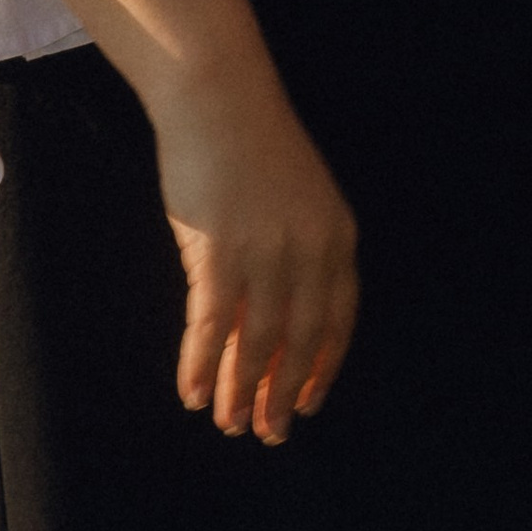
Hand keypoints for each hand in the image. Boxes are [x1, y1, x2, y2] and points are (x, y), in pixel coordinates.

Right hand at [151, 73, 360, 444]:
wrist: (217, 98)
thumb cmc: (250, 145)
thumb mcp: (299, 199)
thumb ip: (301, 249)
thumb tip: (284, 310)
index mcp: (337, 238)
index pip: (338, 321)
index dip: (322, 367)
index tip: (309, 402)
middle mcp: (309, 252)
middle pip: (299, 341)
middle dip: (283, 393)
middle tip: (269, 432)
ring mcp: (265, 254)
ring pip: (255, 343)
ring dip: (241, 391)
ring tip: (231, 425)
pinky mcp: (218, 254)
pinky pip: (211, 327)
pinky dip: (200, 366)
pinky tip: (193, 394)